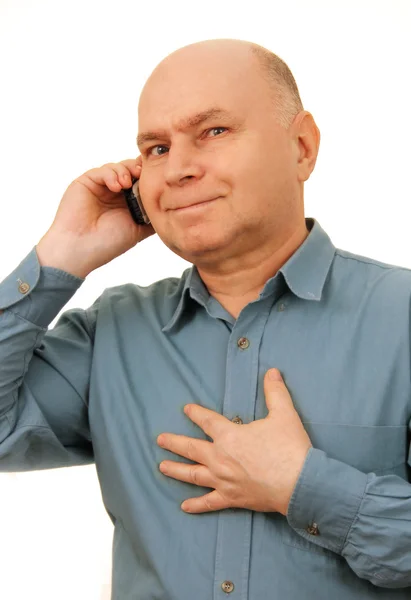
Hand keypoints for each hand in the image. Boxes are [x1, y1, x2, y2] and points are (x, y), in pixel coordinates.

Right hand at [36, 157, 154, 277]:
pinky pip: (102, 170)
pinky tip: (117, 186)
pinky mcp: (86, 182)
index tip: (159, 178)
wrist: (80, 250)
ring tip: (127, 184)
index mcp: (127, 202)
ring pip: (118, 167)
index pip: (142, 182)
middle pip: (131, 170)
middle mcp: (115, 192)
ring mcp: (100, 186)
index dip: (150, 178)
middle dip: (140, 169)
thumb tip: (173, 206)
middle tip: (144, 174)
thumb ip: (152, 216)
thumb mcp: (138, 229)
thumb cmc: (107, 244)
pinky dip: (111, 174)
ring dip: (125, 171)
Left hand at [157, 369, 311, 514]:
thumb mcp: (284, 414)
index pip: (207, 421)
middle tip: (160, 439)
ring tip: (161, 467)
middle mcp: (220, 458)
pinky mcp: (232, 499)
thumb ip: (275, 391)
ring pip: (193, 475)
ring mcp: (224, 481)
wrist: (300, 485)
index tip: (186, 409)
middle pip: (191, 449)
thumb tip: (272, 371)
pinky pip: (209, 503)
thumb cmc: (290, 449)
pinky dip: (196, 505)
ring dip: (175, 470)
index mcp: (229, 436)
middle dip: (174, 443)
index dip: (195, 413)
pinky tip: (184, 506)